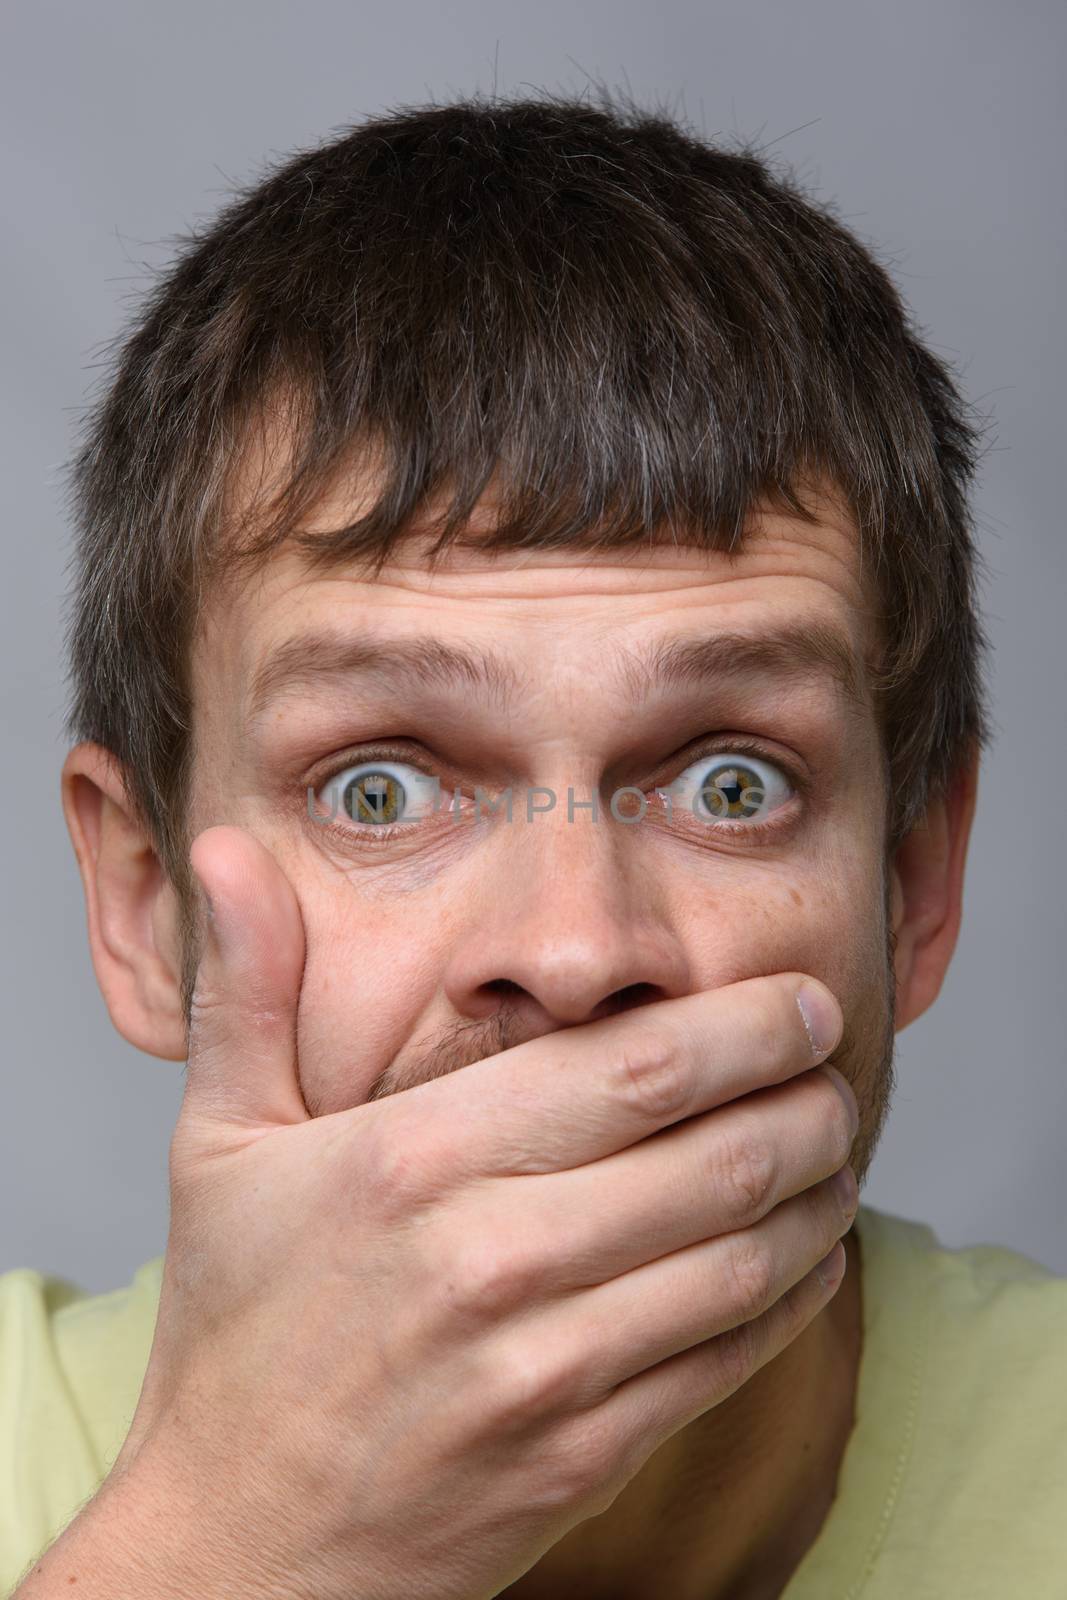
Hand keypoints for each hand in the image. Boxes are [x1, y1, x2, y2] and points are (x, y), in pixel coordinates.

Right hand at [95, 824, 856, 1599]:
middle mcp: (489, 1257)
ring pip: (740, 1256)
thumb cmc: (237, 1328)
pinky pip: (725, 1358)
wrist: (239, 1540)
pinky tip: (809, 1254)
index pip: (630, 1068)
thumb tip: (227, 850)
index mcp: (413, 1160)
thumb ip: (247, 990)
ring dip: (818, 1192)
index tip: (799, 998)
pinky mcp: (581, 1455)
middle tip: (835, 1062)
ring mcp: (543, 1367)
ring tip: (837, 1144)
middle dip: (805, 1095)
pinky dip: (792, 1296)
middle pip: (713, 1153)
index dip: (743, 1024)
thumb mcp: (219, 1143)